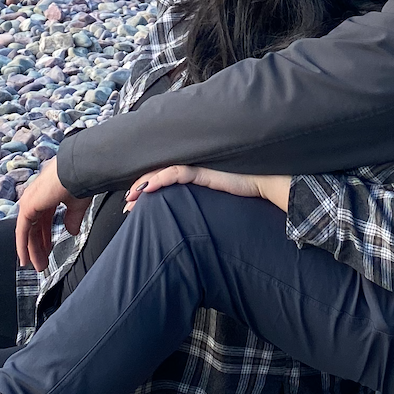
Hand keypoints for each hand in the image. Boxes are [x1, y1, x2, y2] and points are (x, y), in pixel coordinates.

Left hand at [15, 157, 90, 270]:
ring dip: (32, 250)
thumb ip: (72, 219)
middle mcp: (36, 197)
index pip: (43, 219)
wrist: (78, 170)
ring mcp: (30, 201)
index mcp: (48, 194)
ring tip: (38, 266)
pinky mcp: (28, 207)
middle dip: (39, 246)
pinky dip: (22, 245)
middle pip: (35, 227)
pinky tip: (25, 259)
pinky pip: (22, 231)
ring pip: (28, 231)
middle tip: (43, 262)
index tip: (49, 249)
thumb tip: (72, 232)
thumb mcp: (77, 205)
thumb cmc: (80, 182)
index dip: (46, 235)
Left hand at [127, 165, 291, 210]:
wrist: (266, 184)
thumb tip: (188, 226)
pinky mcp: (203, 170)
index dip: (147, 187)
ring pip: (163, 173)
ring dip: (144, 185)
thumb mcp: (216, 202)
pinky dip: (159, 179)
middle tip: (127, 204)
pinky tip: (147, 188)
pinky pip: (176, 173)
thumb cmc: (246, 192)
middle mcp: (194, 169)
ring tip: (130, 199)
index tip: (134, 203)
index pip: (165, 178)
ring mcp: (198, 167)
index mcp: (195, 175)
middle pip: (159, 174)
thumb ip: (201, 207)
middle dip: (140, 188)